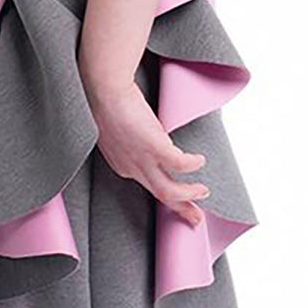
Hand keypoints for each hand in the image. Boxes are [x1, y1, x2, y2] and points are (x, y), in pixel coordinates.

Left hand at [84, 75, 209, 226]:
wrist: (104, 89)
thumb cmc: (107, 100)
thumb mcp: (117, 129)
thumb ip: (131, 140)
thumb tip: (147, 135)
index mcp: (122, 164)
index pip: (146, 182)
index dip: (162, 187)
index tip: (174, 192)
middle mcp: (131, 168)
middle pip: (159, 195)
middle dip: (181, 208)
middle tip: (195, 218)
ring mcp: (143, 159)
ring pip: (169, 191)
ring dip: (188, 195)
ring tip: (203, 192)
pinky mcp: (155, 146)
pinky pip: (180, 163)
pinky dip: (192, 164)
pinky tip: (200, 160)